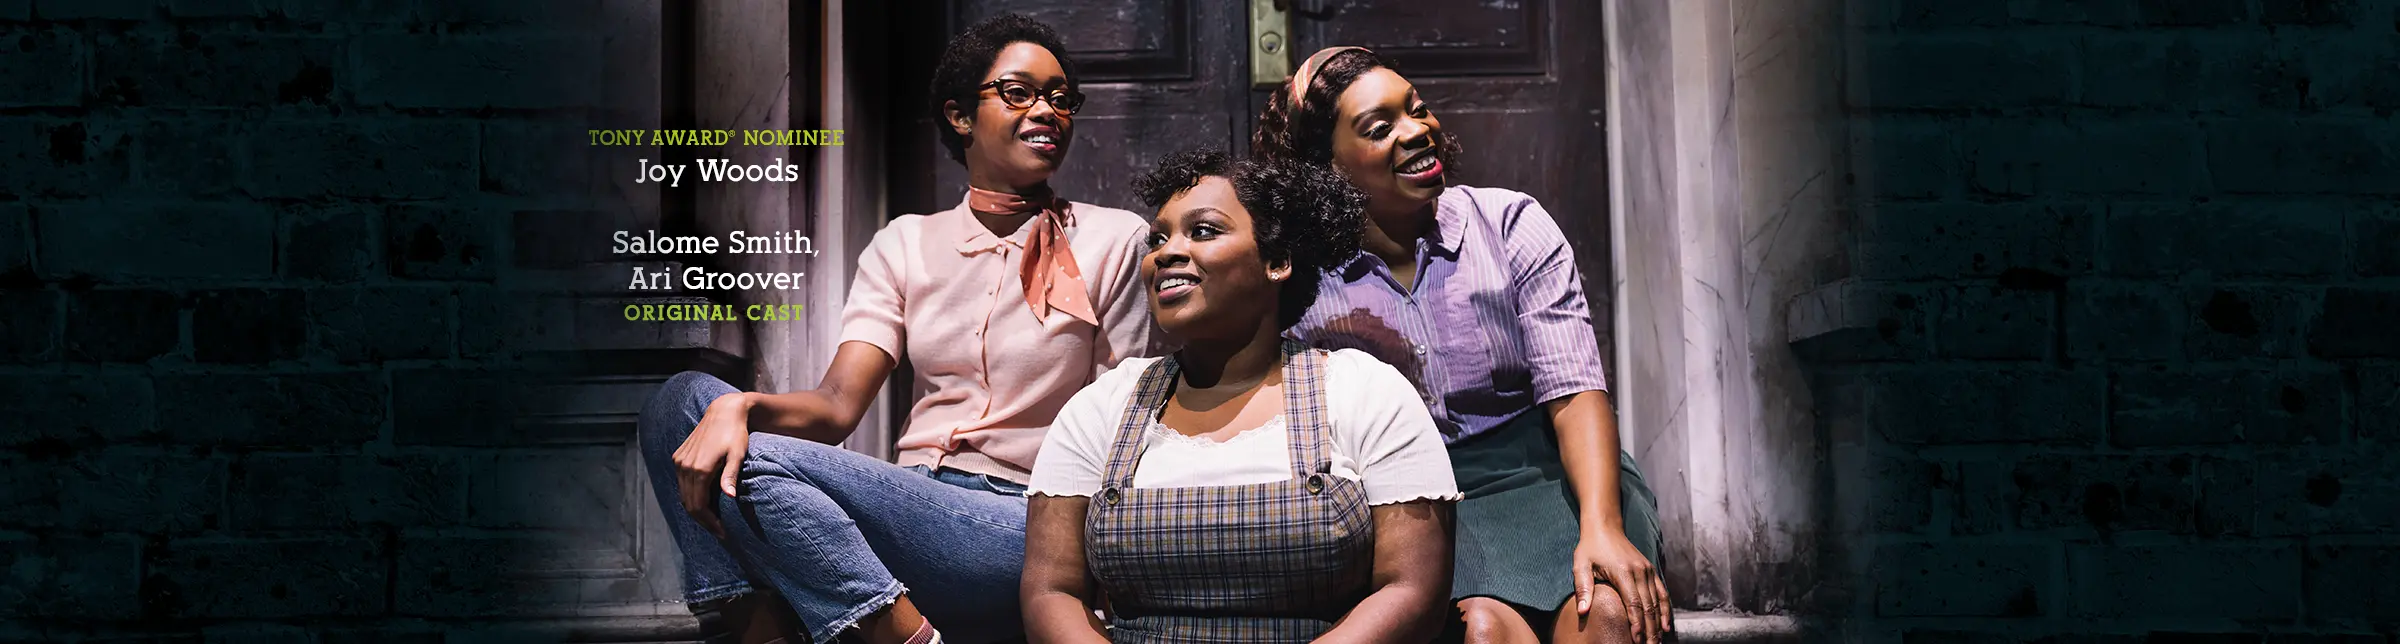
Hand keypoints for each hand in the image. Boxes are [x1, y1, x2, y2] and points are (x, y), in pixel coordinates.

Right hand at [672, 392, 752, 538]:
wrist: (724, 412)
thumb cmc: (736, 434)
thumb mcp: (738, 455)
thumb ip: (731, 476)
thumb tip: (729, 496)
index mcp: (699, 469)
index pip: (699, 506)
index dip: (710, 522)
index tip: (723, 532)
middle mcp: (685, 466)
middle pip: (689, 504)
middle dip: (703, 520)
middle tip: (719, 530)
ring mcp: (679, 461)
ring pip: (683, 495)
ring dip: (696, 509)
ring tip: (713, 520)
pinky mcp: (678, 457)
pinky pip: (681, 483)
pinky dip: (691, 496)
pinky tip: (704, 501)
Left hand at [1572, 528, 1669, 643]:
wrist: (1605, 527)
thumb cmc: (1590, 548)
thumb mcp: (1580, 565)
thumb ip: (1583, 588)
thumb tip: (1582, 612)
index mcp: (1623, 572)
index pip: (1634, 603)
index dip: (1636, 624)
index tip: (1636, 640)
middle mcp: (1640, 572)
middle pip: (1649, 606)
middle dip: (1650, 630)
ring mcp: (1648, 571)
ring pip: (1657, 602)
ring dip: (1658, 624)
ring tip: (1657, 642)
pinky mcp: (1651, 571)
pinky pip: (1662, 593)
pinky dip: (1665, 610)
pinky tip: (1665, 626)